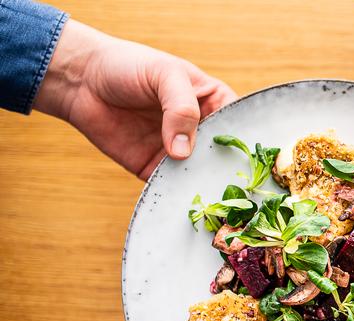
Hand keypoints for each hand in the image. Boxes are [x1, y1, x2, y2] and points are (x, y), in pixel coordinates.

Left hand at [34, 20, 236, 179]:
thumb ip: (181, 107)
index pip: (238, 123)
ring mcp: (178, 150)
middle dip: (226, 168)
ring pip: (199, 174)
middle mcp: (199, 129)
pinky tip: (181, 197)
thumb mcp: (164, 74)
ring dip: (203, 185)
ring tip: (211, 196)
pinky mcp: (153, 167)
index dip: (246, 138)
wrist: (80, 80)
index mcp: (211, 102)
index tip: (249, 156)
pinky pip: (170, 185)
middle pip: (223, 154)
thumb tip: (184, 151)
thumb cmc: (128, 66)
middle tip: (233, 183)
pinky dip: (175, 192)